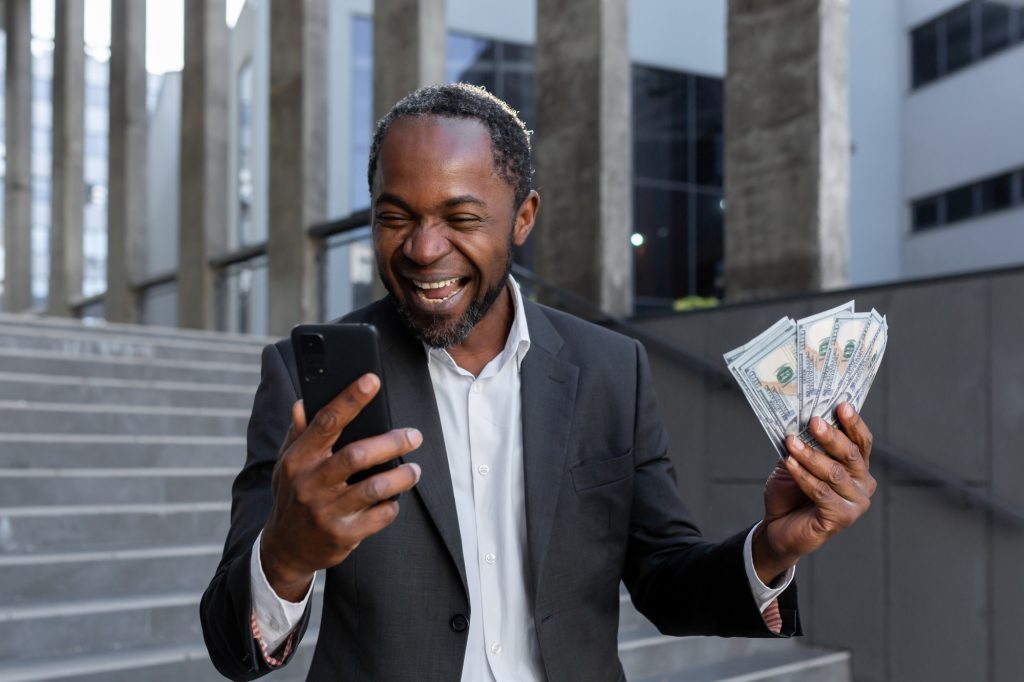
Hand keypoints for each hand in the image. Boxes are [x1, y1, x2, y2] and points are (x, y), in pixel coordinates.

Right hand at [260, 373, 422, 600]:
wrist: (284, 549)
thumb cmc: (293, 495)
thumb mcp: (287, 464)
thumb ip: (298, 433)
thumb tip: (301, 402)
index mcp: (298, 460)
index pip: (326, 422)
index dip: (350, 399)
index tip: (372, 380)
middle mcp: (310, 484)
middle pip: (357, 455)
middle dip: (391, 442)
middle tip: (413, 436)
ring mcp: (327, 512)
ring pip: (375, 488)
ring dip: (402, 476)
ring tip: (413, 469)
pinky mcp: (343, 535)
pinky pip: (380, 516)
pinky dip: (393, 504)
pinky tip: (395, 498)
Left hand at [752, 402, 875, 584]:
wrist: (778, 526)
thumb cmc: (790, 492)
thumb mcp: (797, 461)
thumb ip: (805, 443)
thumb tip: (801, 418)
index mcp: (857, 466)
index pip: (861, 441)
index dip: (853, 423)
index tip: (841, 405)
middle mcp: (862, 483)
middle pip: (851, 455)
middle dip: (831, 436)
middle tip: (814, 421)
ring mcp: (855, 503)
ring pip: (835, 473)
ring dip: (811, 455)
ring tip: (791, 442)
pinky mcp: (841, 518)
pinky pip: (821, 492)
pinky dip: (803, 476)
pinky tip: (789, 463)